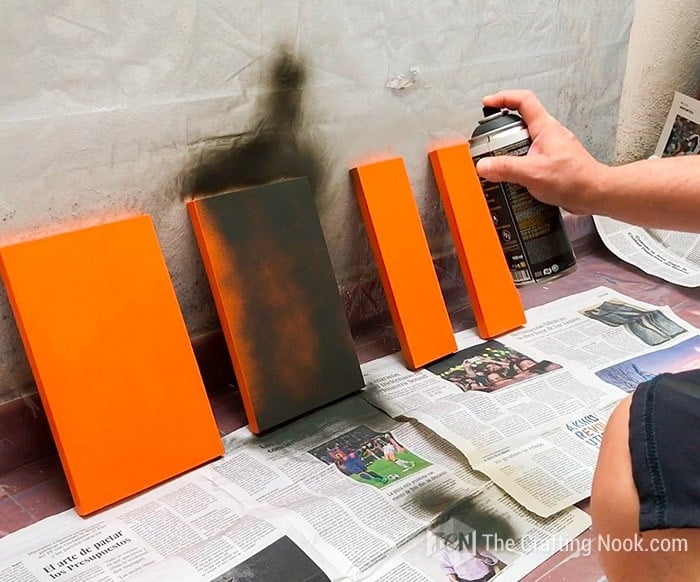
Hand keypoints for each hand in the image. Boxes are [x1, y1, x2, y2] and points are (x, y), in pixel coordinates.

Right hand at [475, 90, 606, 214]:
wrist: (594, 194)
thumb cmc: (574, 179)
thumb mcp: (533, 172)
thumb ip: (506, 168)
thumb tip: (484, 165)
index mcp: (545, 127)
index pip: (523, 100)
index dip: (503, 98)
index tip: (488, 103)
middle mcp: (548, 134)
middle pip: (519, 123)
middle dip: (501, 133)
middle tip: (489, 145)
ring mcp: (550, 148)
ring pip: (523, 143)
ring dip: (509, 153)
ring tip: (500, 167)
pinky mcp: (550, 163)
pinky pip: (529, 159)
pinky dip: (518, 167)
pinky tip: (514, 181)